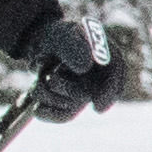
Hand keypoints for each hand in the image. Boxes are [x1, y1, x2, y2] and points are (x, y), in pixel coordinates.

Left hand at [0, 0, 121, 115]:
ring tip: (38, 72)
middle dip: (61, 87)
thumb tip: (84, 69)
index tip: (96, 108)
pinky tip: (36, 106)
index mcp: (108, 60)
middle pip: (86, 97)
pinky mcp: (69, 104)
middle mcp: (99, 81)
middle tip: (46, 75)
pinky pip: (60, 117)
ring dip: (46, 92)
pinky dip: (46, 112)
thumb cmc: (60, 36)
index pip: (114, 80)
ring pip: (69, 107)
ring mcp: (85, 93)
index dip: (108, 95)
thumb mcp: (65, 35)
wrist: (42, 41)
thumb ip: (74, 48)